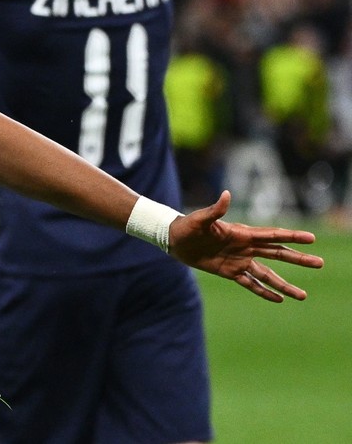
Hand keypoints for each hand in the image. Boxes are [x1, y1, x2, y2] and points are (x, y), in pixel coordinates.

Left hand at [169, 191, 324, 301]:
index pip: (273, 235)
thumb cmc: (187, 226)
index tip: (311, 238)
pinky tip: (279, 299)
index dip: (291, 236)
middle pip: (278, 254)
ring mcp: (240, 261)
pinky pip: (250, 284)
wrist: (174, 240)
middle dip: (298, 259)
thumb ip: (215, 210)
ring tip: (303, 295)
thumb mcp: (200, 219)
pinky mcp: (230, 272)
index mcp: (243, 233)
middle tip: (320, 263)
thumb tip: (227, 195)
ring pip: (268, 274)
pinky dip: (264, 291)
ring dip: (284, 284)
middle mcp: (246, 247)